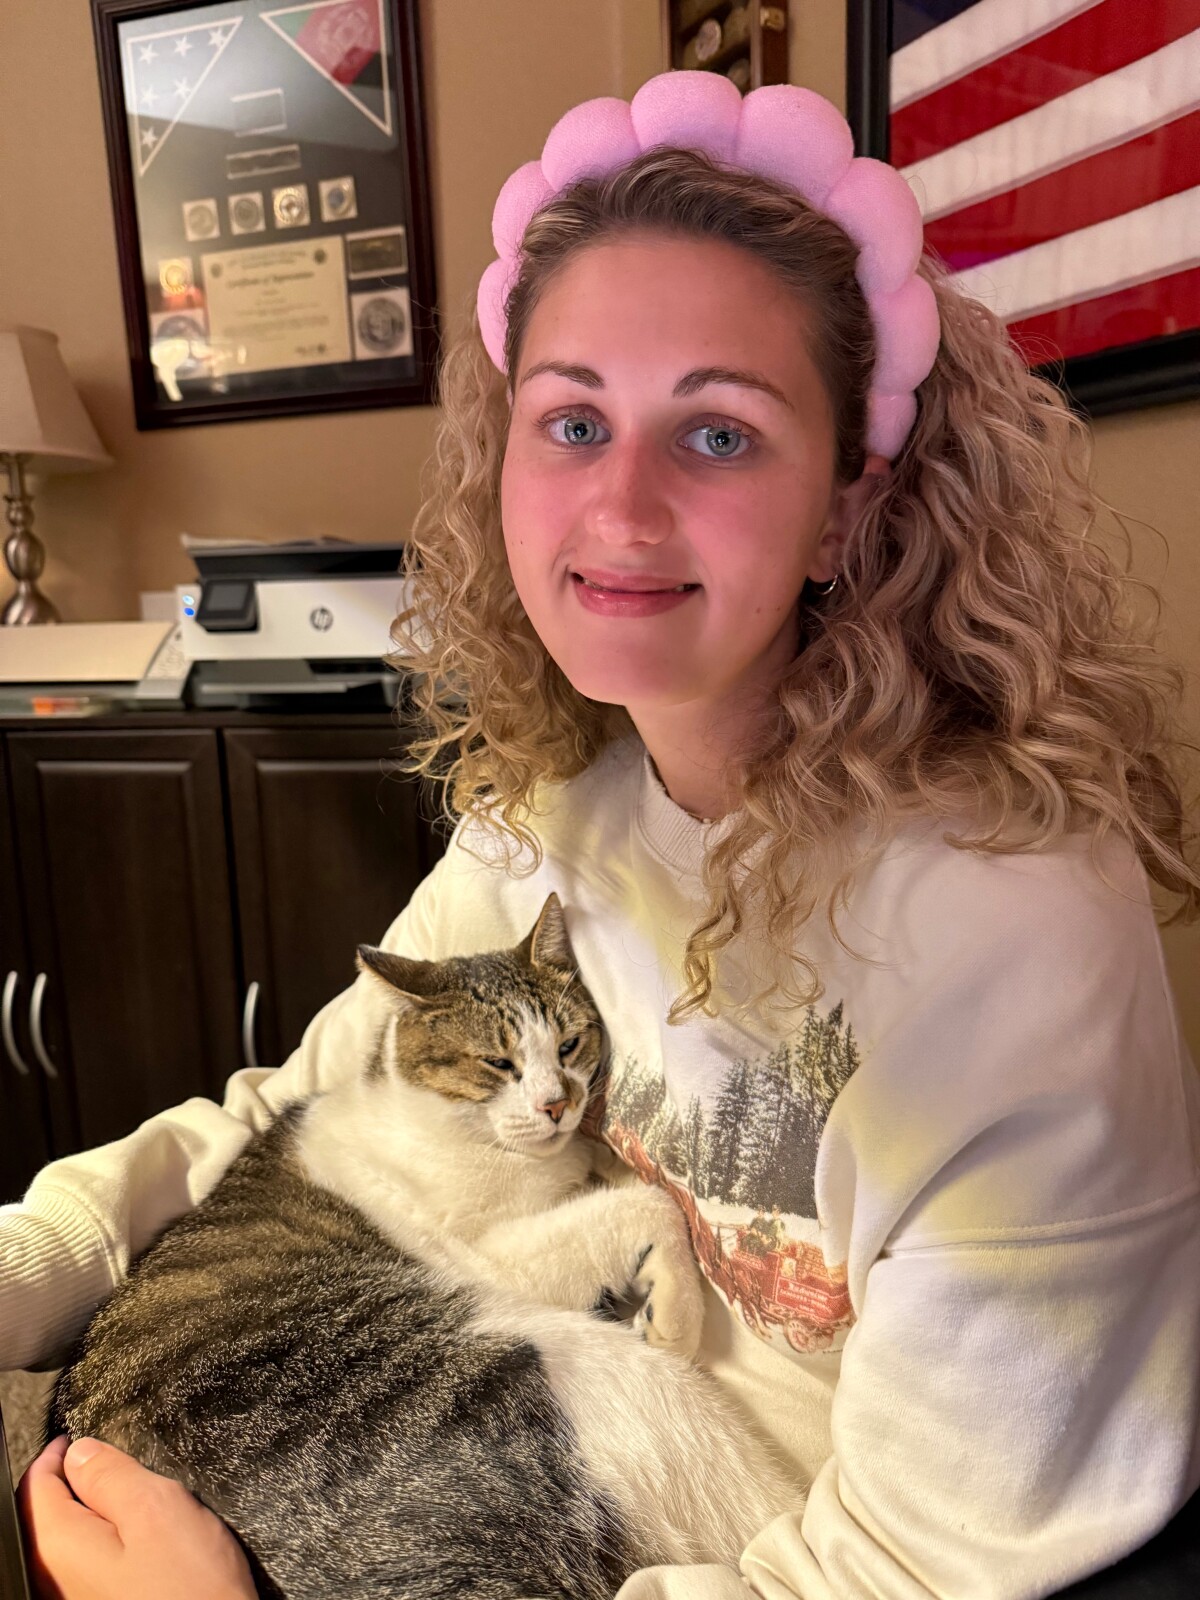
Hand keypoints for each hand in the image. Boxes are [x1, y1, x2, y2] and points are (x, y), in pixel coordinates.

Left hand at [17, 1435, 257, 1599]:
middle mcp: (53, 1579)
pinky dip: (104, 1544)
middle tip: (113, 1464)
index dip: (58, 1452)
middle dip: (73, 1484)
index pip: (35, 1483)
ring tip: (133, 1502)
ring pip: (68, 1542)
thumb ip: (110, 1474)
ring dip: (92, 1515)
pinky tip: (140, 1545)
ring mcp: (72, 1599)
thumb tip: (80, 1453)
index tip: (80, 1436)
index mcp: (58, 1546)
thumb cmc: (190, 1589)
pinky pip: (88, 1567)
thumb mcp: (155, 1509)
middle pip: (46, 1514)